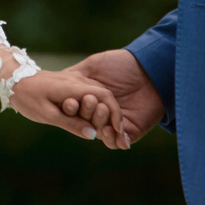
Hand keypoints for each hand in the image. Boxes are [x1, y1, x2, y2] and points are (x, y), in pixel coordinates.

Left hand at [10, 68, 134, 148]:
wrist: (13, 79)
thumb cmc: (27, 98)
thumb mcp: (47, 115)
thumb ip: (71, 124)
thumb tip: (93, 135)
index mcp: (73, 86)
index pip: (104, 97)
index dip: (114, 114)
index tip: (119, 131)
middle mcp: (78, 80)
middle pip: (105, 95)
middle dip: (114, 114)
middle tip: (119, 134)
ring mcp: (76, 80)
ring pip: (99, 93)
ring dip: (107, 110)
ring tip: (111, 131)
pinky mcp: (72, 83)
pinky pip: (91, 93)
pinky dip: (98, 106)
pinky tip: (98, 120)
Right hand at [50, 48, 165, 147]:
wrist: (149, 67)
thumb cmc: (120, 63)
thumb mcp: (92, 66)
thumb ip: (75, 76)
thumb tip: (55, 83)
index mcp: (91, 100)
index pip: (77, 111)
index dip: (71, 109)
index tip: (69, 103)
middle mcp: (102, 113)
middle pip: (87, 123)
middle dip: (86, 117)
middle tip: (90, 103)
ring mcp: (116, 123)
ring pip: (101, 134)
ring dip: (99, 127)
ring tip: (101, 114)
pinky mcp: (132, 130)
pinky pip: (119, 141)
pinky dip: (113, 140)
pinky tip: (111, 131)